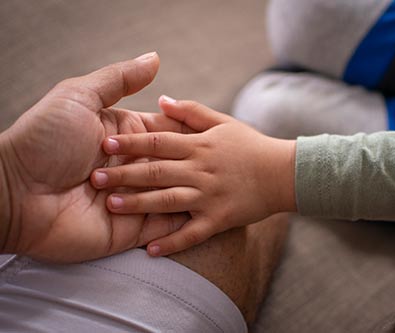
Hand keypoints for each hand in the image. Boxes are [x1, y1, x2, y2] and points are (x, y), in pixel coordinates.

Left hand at [0, 53, 189, 262]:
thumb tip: (155, 59)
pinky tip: (192, 214)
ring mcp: (135, 200)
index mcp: (126, 137)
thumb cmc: (44, 141)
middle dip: (184, 163)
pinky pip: (165, 228)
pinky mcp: (132, 230)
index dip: (184, 131)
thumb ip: (119, 79)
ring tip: (176, 186)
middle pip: (175, 165)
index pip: (167, 133)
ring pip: (174, 195)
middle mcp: (133, 168)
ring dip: (174, 189)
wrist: (15, 193)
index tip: (203, 131)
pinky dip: (178, 226)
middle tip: (201, 162)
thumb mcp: (80, 97)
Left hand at [91, 97, 296, 255]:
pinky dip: (172, 243)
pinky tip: (150, 251)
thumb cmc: (252, 145)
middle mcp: (200, 170)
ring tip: (112, 206)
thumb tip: (161, 101)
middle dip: (126, 174)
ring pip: (168, 201)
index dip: (132, 142)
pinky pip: (192, 235)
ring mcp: (209, 197)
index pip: (158, 142)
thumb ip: (191, 111)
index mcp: (199, 146)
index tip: (106, 143)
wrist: (285, 173)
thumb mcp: (223, 121)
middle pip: (157, 171)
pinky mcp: (219, 220)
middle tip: (96, 178)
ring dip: (139, 204)